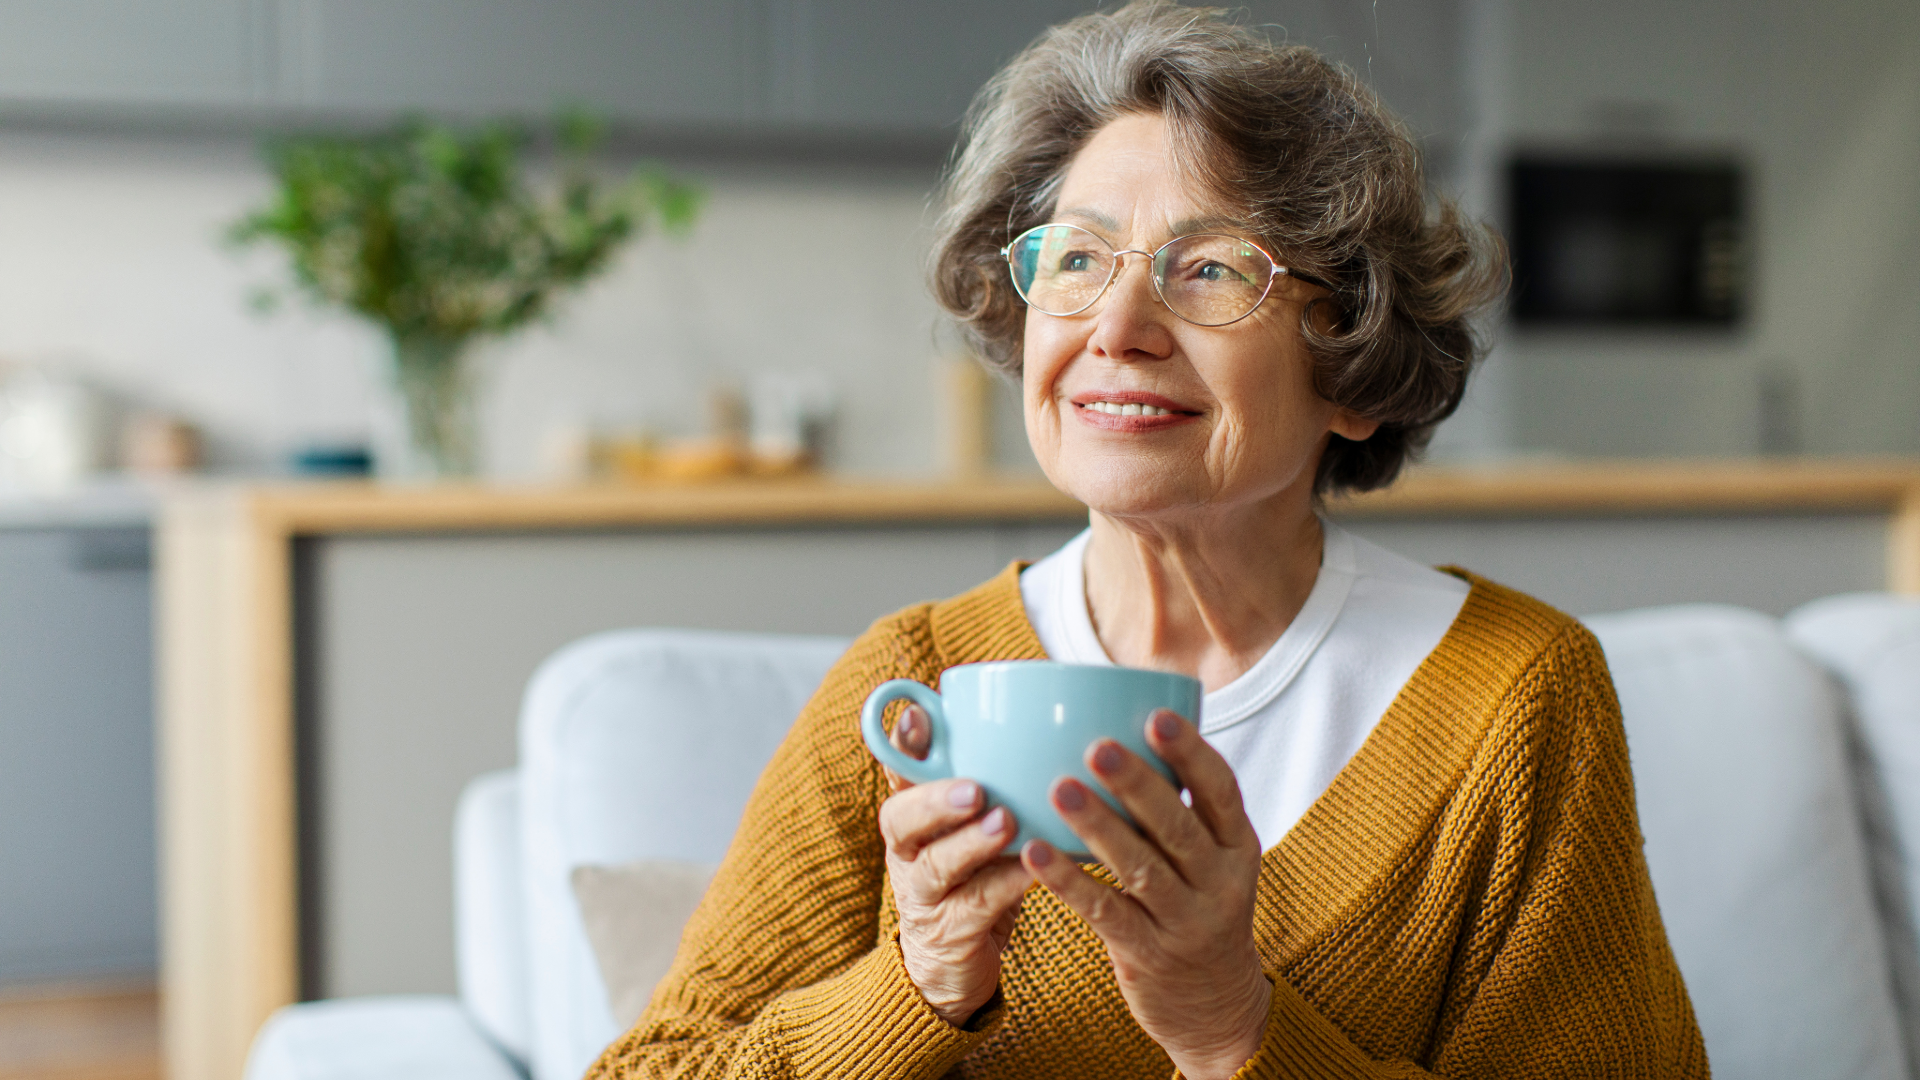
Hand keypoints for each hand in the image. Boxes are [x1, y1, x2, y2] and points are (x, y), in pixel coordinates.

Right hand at [878, 705, 1034, 1026]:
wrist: (953, 968)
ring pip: (936, 865)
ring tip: (1005, 823)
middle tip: (974, 787)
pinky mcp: (950, 934)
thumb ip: (992, 785)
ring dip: (970, 842)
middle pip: (901, 819)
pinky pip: (977, 907)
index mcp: (912, 818)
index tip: (919, 716)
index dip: (902, 746)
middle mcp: (908, 853)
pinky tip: (1033, 871)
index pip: (897, 774)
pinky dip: (1006, 885)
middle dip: (935, 799)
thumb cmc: (974, 879)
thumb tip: (1043, 724)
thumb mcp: (973, 828)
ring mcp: (924, 896)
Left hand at [1020, 709, 1270, 1079]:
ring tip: (1060, 789)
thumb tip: (1128, 728)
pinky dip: (1069, 881)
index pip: (1222, 792)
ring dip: (1098, 827)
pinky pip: (1105, 912)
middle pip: (1177, 827)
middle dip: (1137, 785)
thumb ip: (1182, 810)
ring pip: (1140, 868)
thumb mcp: (1213, 860)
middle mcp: (1220, 883)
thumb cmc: (1199, 908)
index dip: (1191, 754)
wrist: (1216, 1007)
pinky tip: (1035, 853)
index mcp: (1238, 846)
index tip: (1157, 717)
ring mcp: (1186, 922)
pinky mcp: (1147, 954)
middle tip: (1098, 746)